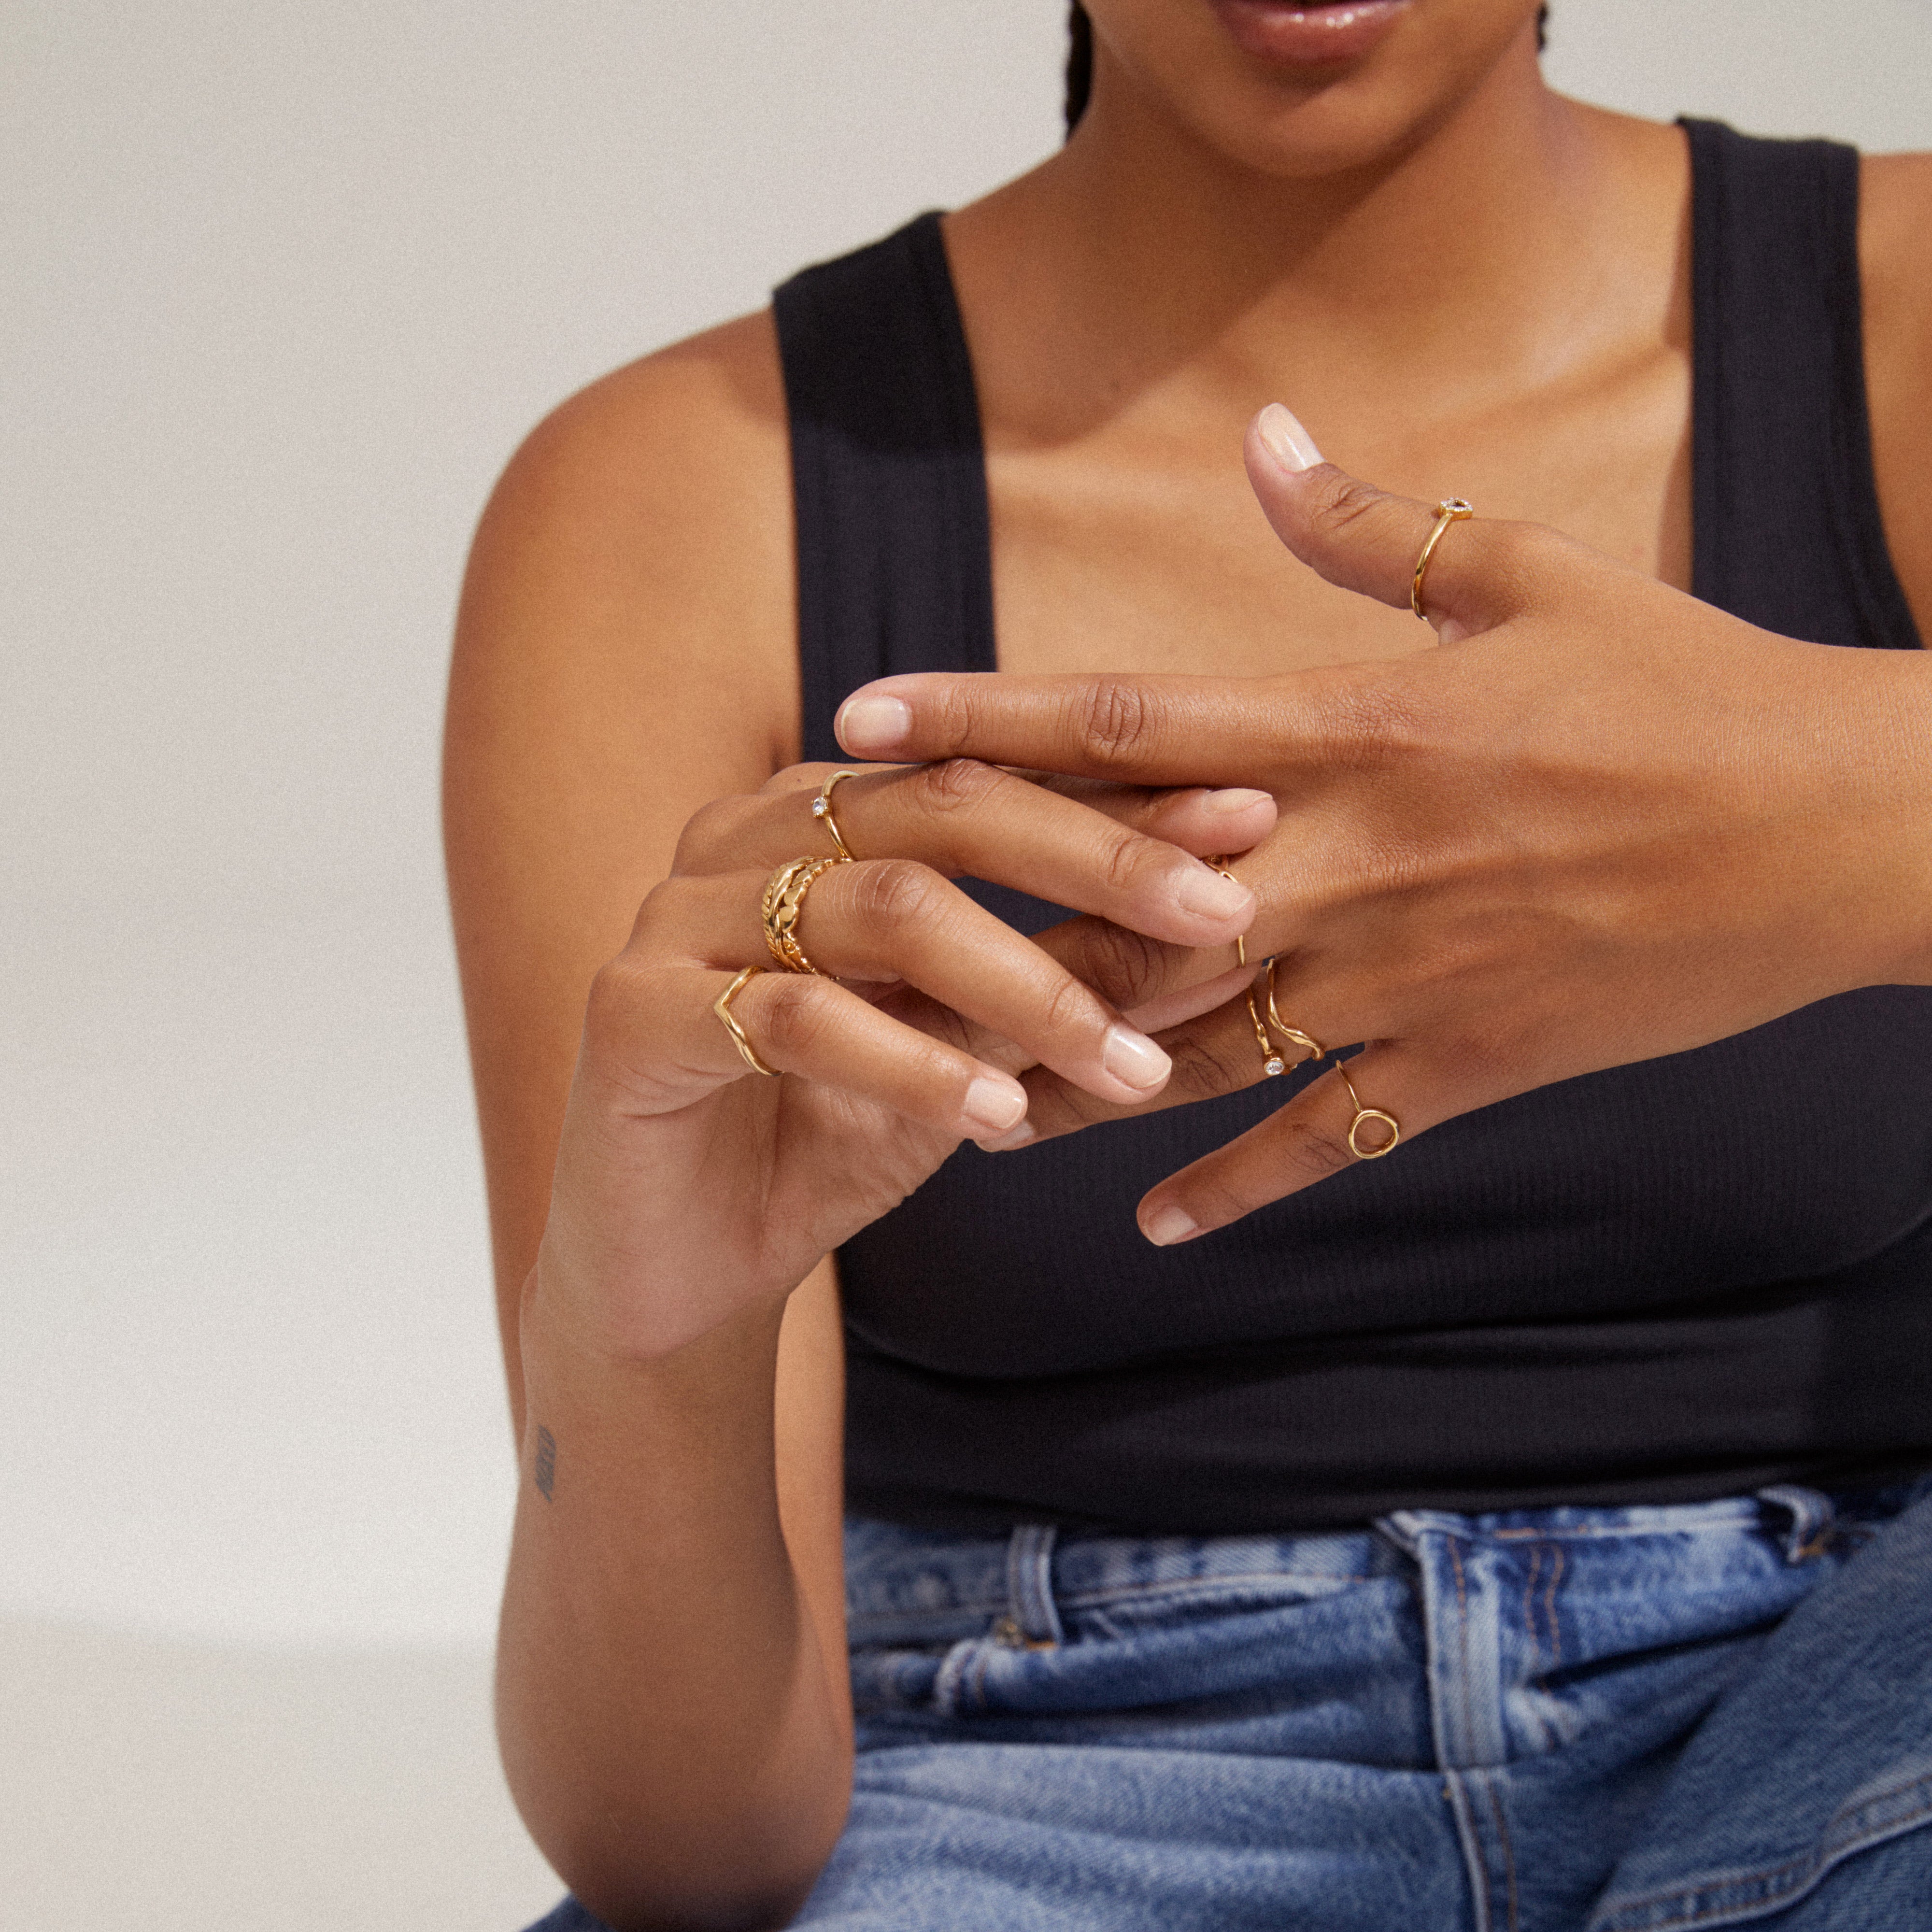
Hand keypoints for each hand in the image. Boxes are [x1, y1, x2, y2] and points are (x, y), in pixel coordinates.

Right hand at [532, 759, 1274, 1357]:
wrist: (684, 1267)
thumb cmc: (833, 1136)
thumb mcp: (967, 1049)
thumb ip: (1058, 979)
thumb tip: (1222, 932)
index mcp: (819, 814)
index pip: (986, 778)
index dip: (1121, 798)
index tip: (1253, 821)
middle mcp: (742, 834)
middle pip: (941, 808)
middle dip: (1097, 859)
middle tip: (1222, 915)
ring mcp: (677, 914)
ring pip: (884, 908)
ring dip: (1028, 987)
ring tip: (1132, 1067)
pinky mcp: (635, 1013)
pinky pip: (799, 1018)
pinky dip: (916, 1065)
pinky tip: (1002, 1116)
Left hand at [830, 406, 1931, 1244]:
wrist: (1845, 827)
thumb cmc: (1687, 683)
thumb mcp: (1529, 576)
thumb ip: (1370, 528)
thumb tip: (1262, 435)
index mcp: (1356, 733)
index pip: (1123, 724)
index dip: (982, 716)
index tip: (862, 718)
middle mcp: (1351, 863)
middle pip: (1120, 904)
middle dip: (983, 923)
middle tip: (856, 949)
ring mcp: (1405, 980)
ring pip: (1194, 1044)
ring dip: (1068, 1077)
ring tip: (957, 1104)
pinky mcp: (1467, 1067)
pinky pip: (1325, 1141)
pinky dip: (1234, 1186)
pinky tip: (1147, 1227)